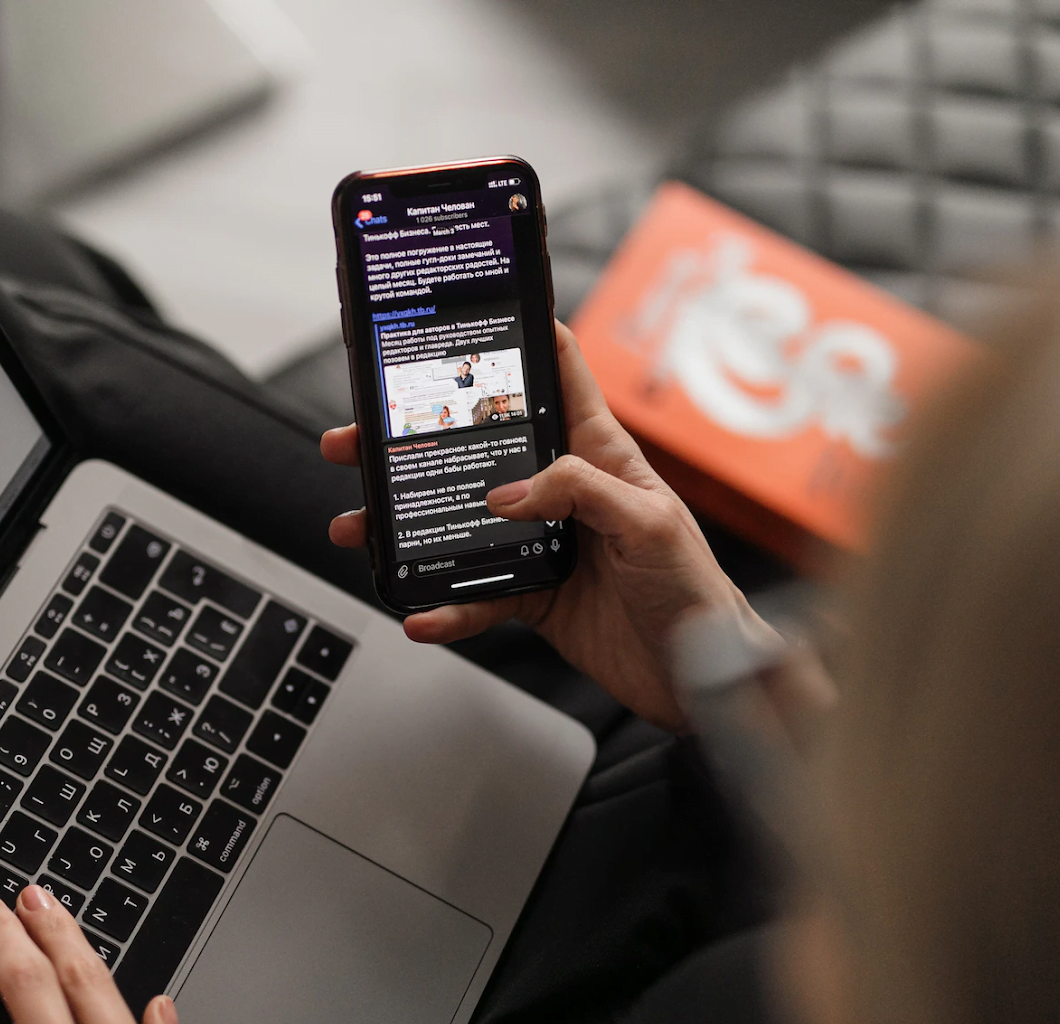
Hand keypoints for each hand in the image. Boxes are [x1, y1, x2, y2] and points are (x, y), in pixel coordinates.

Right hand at [321, 322, 762, 729]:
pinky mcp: (530, 594)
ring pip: (458, 523)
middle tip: (359, 437)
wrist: (699, 676)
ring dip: (405, 526)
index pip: (558, 376)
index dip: (521, 336)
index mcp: (598, 454)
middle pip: (477, 450)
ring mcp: (539, 542)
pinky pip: (474, 596)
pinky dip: (444, 607)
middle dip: (414, 439)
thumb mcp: (649, 521)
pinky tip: (420, 613)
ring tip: (360, 527)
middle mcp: (561, 491)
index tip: (469, 311)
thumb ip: (581, 492)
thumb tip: (507, 494)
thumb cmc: (695, 588)